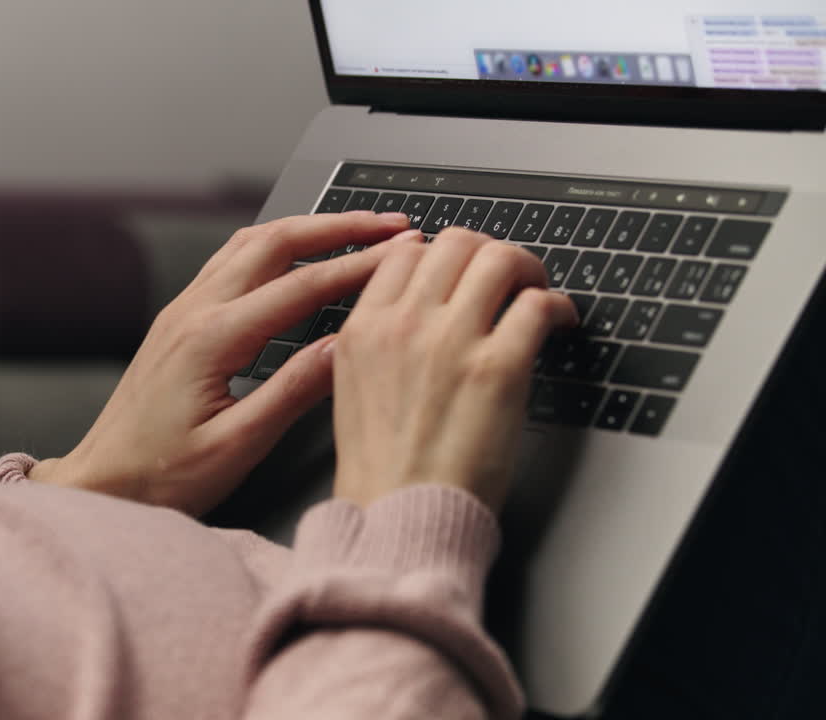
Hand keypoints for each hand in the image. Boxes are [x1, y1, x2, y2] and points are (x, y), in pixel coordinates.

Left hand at [30, 212, 416, 515]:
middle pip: (275, 242)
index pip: (302, 287)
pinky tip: (295, 254)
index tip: (403, 253)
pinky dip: (275, 246)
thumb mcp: (236, 446)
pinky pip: (232, 261)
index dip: (360, 266)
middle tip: (390, 225)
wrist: (100, 482)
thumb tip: (344, 349)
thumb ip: (293, 393)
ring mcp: (182, 310)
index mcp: (211, 339)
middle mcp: (193, 311)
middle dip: (339, 227)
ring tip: (354, 229)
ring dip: (306, 230)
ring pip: (251, 243)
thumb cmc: (159, 475)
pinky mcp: (179, 320)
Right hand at [331, 228, 577, 511]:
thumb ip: (378, 339)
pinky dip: (557, 306)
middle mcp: (404, 325)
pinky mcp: (498, 368)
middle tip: (507, 276)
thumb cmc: (383, 470)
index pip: (406, 252)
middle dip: (489, 252)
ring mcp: (451, 342)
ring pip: (500, 259)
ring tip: (536, 292)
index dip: (443, 252)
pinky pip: (538, 305)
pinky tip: (559, 322)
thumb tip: (418, 309)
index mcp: (363, 329)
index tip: (463, 268)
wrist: (401, 516)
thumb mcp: (352, 388)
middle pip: (457, 243)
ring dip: (528, 269)